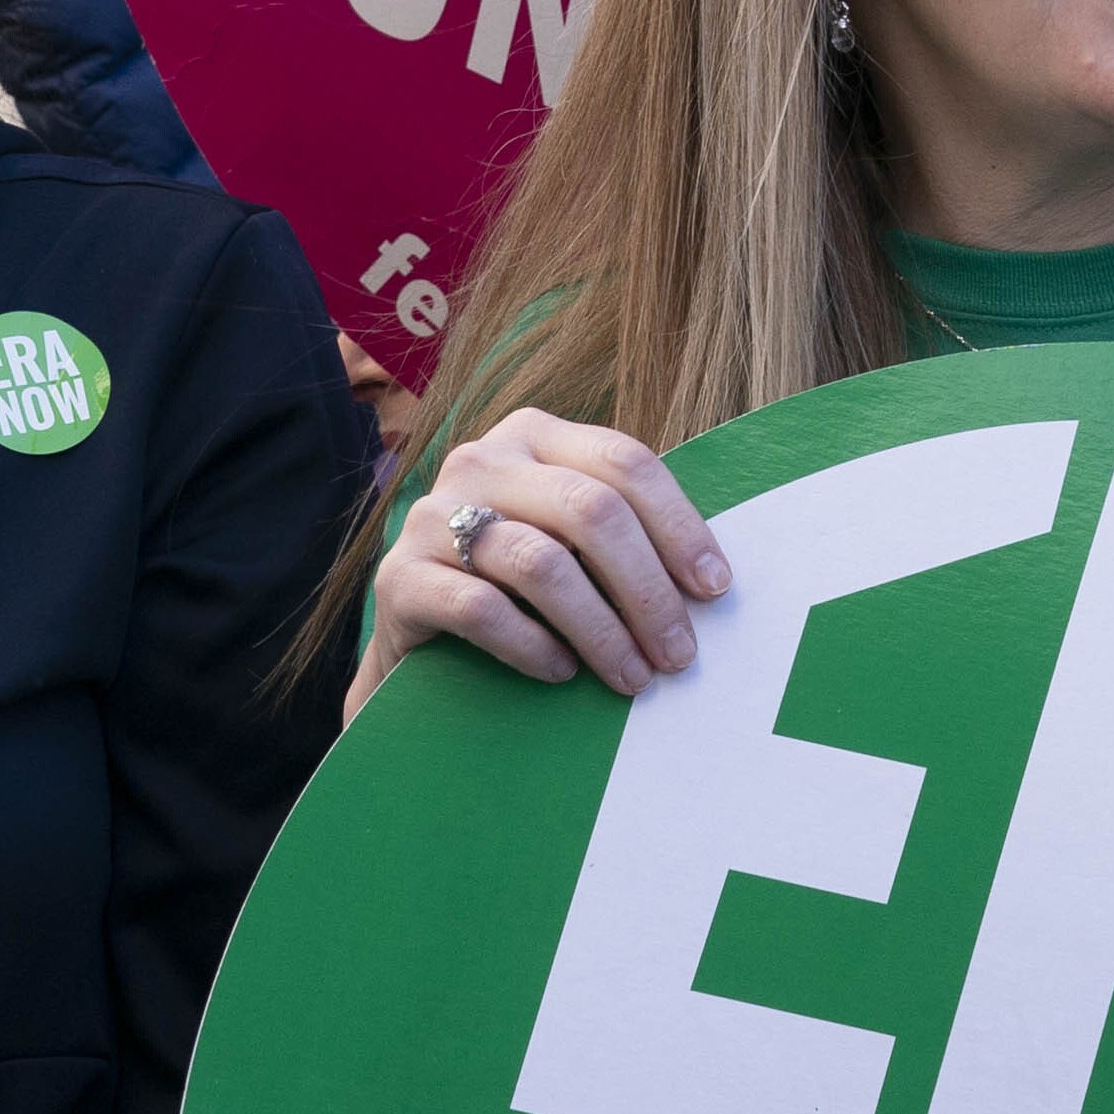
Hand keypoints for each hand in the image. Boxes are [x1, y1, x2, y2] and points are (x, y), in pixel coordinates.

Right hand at [356, 409, 730, 717]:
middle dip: (647, 589)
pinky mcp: (398, 577)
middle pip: (590, 510)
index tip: (715, 589)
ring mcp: (431, 514)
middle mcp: (480, 460)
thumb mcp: (570, 543)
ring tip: (632, 677)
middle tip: (678, 654)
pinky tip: (562, 673)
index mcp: (534, 436)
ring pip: (540, 563)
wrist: (418, 644)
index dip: (678, 526)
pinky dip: (533, 645)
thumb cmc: (518, 592)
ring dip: (601, 628)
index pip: (624, 462)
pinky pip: (482, 609)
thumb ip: (621, 536)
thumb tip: (711, 582)